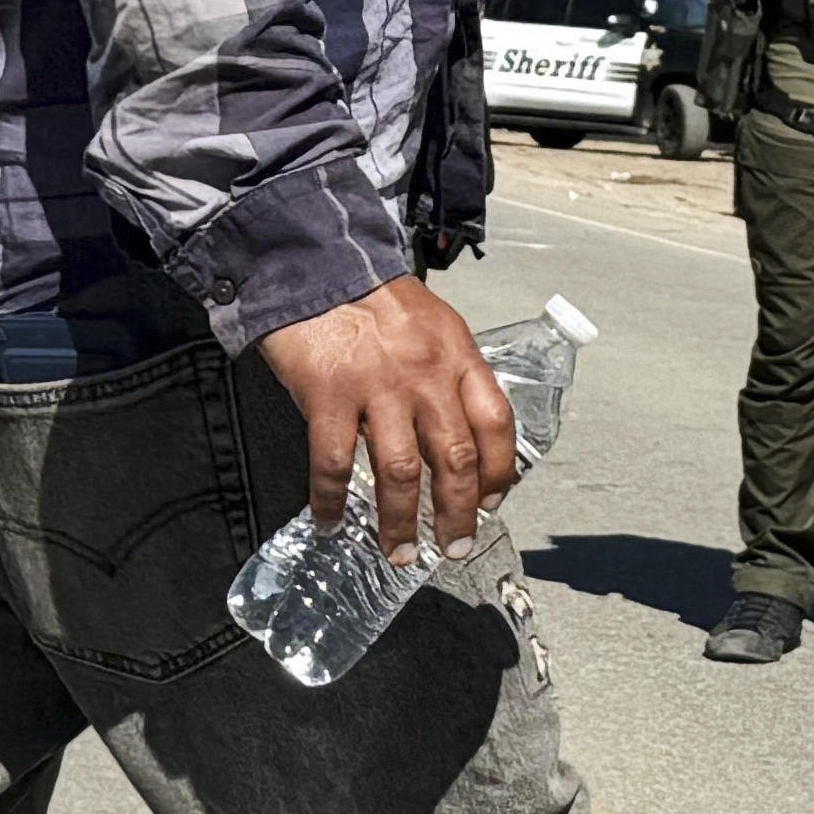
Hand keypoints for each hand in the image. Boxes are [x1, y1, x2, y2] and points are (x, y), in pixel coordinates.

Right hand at [252, 279, 519, 562]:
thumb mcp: (430, 323)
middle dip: (458, 514)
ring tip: (399, 552)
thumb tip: (453, 431)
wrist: (313, 261)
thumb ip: (446, 372)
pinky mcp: (328, 395)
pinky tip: (331, 522)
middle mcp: (425, 375)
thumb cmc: (369, 294)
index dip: (500, 471)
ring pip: (400, 473)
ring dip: (401, 522)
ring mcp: (376, 386)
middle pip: (456, 459)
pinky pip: (335, 463)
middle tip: (455, 546)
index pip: (496, 423)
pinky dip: (332, 501)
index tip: (492, 501)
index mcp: (456, 355)